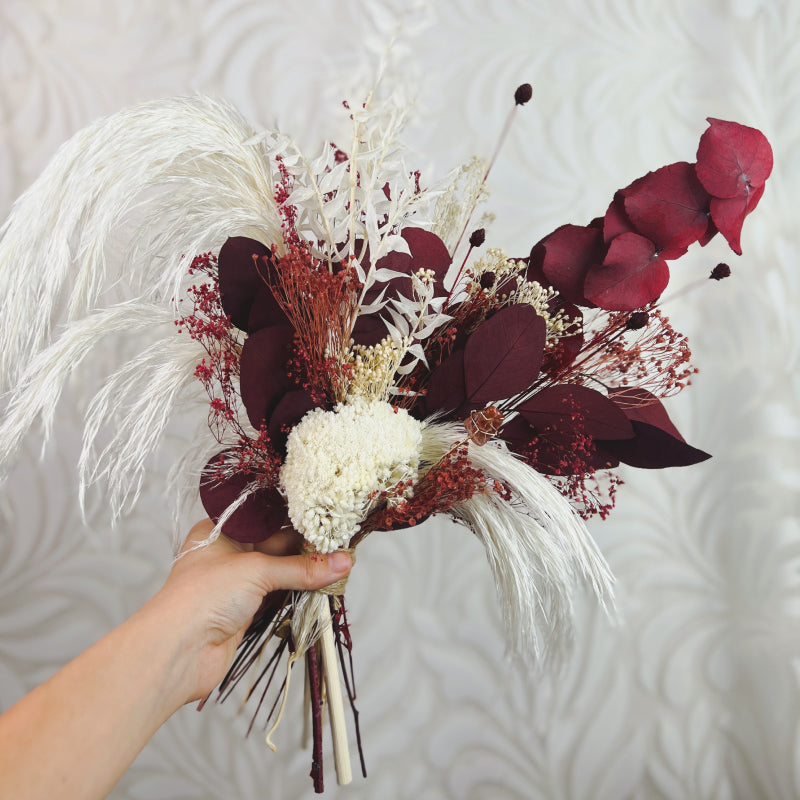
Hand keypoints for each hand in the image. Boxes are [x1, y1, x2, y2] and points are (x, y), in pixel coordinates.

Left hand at [152, 519, 352, 703]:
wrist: (176, 653)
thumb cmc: (202, 596)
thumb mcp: (256, 570)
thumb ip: (301, 567)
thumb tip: (341, 562)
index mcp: (220, 530)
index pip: (266, 516)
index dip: (295, 516)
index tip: (327, 516)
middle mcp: (228, 554)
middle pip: (276, 544)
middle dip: (307, 546)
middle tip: (342, 542)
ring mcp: (236, 584)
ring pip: (280, 571)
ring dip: (306, 571)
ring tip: (341, 563)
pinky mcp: (245, 610)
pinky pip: (279, 596)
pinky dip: (299, 593)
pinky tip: (323, 586)